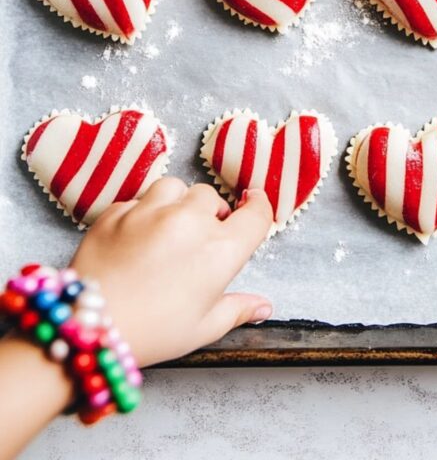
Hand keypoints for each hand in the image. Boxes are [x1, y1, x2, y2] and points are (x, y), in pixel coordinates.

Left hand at [70, 177, 272, 366]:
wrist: (90, 326)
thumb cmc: (152, 333)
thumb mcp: (203, 328)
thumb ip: (236, 310)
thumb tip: (263, 306)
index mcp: (220, 251)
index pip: (255, 214)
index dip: (258, 205)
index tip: (253, 202)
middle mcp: (190, 222)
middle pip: (211, 198)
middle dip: (210, 214)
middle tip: (199, 239)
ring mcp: (152, 211)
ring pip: (175, 188)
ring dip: (177, 203)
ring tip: (169, 228)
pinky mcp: (118, 210)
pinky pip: (138, 200)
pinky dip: (142, 213)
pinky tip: (137, 239)